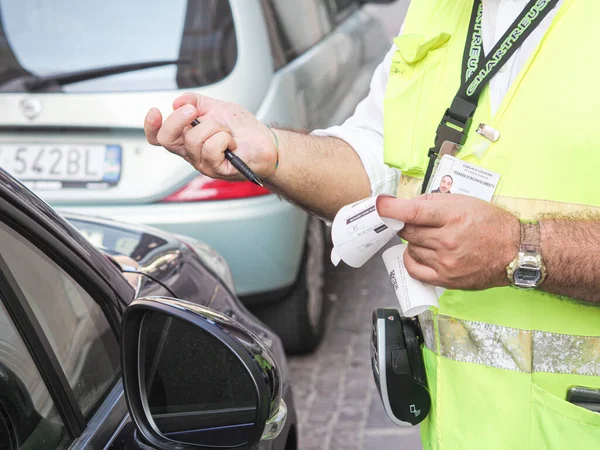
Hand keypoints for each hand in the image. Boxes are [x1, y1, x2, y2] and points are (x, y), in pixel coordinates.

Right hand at [144, 92, 277, 179]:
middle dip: (177, 120)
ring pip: (194, 139)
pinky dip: (224, 138)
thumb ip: (197, 101)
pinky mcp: (217, 169)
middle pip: (167, 139)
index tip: (155, 112)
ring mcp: (203, 162)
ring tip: (226, 131)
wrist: (265, 142)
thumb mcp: (217, 107)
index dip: (151, 126)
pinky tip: (231, 142)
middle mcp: (191, 152)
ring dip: (214, 127)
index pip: (159, 136)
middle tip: (193, 111)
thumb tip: (178, 101)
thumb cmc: (242, 130)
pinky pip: (211, 148)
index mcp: (187, 137)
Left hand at [377, 194, 519, 289]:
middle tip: (416, 223)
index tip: (380, 205)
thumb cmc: (491, 224)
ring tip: (432, 239)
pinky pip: (415, 270)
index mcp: (453, 217)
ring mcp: (445, 262)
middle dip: (406, 225)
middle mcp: (447, 240)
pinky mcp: (446, 279)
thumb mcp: (465, 202)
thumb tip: (406, 205)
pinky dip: (412, 260)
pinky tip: (419, 254)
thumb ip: (433, 201)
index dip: (392, 209)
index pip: (413, 212)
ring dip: (414, 242)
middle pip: (408, 232)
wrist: (515, 252)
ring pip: (411, 249)